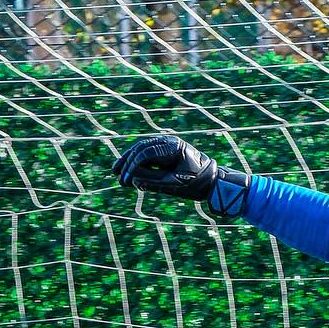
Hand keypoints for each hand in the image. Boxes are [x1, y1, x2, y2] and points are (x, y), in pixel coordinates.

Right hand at [112, 134, 250, 219]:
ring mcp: (166, 145)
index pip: (147, 152)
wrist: (213, 181)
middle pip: (141, 148)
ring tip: (115, 172)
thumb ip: (154, 183)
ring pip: (141, 150)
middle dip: (127, 162)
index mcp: (173, 146)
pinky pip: (147, 154)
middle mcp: (168, 142)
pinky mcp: (164, 152)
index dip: (133, 166)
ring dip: (128, 160)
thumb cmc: (197, 183)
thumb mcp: (176, 185)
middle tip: (116, 175)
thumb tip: (133, 180)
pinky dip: (136, 162)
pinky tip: (126, 170)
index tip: (125, 179)